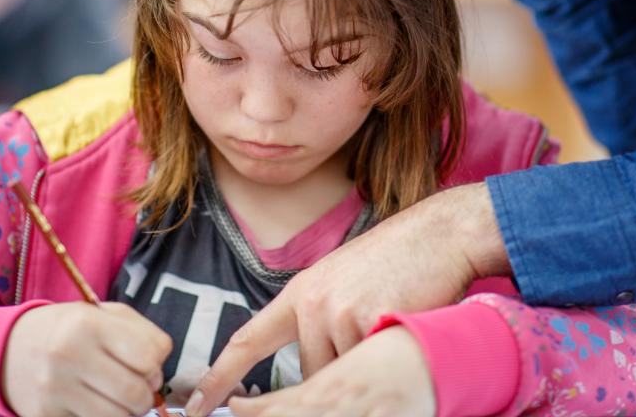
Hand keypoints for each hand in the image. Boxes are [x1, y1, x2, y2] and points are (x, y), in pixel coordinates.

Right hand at [2, 302, 172, 416]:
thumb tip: (159, 372)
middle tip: (137, 386)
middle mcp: (67, 355)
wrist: (11, 349)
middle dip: (145, 394)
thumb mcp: (105, 315)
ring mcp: (53, 389)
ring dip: (126, 411)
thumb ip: (143, 334)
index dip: (156, 364)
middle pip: (136, 393)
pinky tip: (94, 403)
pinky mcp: (44, 415)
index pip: (149, 356)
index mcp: (87, 324)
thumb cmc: (70, 330)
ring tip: (117, 396)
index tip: (147, 364)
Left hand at [189, 183, 505, 416]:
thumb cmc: (395, 259)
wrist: (439, 235)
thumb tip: (304, 358)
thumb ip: (316, 315)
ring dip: (361, 364)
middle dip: (332, 371)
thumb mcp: (340, 280)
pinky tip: (399, 322)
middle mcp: (311, 303)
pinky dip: (385, 356)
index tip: (195, 406)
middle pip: (308, 373)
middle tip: (360, 339)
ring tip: (385, 321)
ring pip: (340, 374)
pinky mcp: (369, 324)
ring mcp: (338, 314)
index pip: (247, 341)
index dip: (217, 378)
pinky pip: (369, 366)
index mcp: (300, 292)